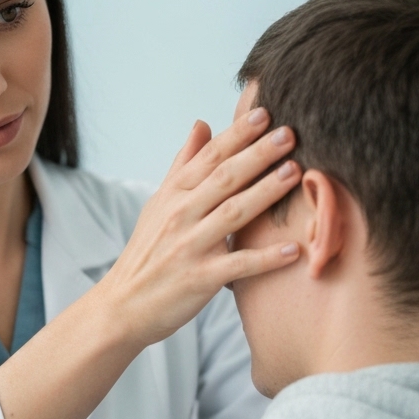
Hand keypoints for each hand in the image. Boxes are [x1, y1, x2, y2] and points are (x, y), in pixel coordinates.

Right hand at [0, 96, 299, 418]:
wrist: (122, 306)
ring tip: (295, 173)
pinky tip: (294, 248)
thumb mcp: (159, 204)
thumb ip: (183, 164)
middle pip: (224, 178)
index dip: (236, 134)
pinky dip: (266, 258)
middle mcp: (181, 216)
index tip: (264, 112)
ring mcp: (189, 247)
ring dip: (265, 193)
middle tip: (290, 132)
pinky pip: (238, 266)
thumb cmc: (147, 253)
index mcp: (174, 195)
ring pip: (232, 214)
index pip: (208, 157)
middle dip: (257, 154)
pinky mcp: (200, 279)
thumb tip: (202, 123)